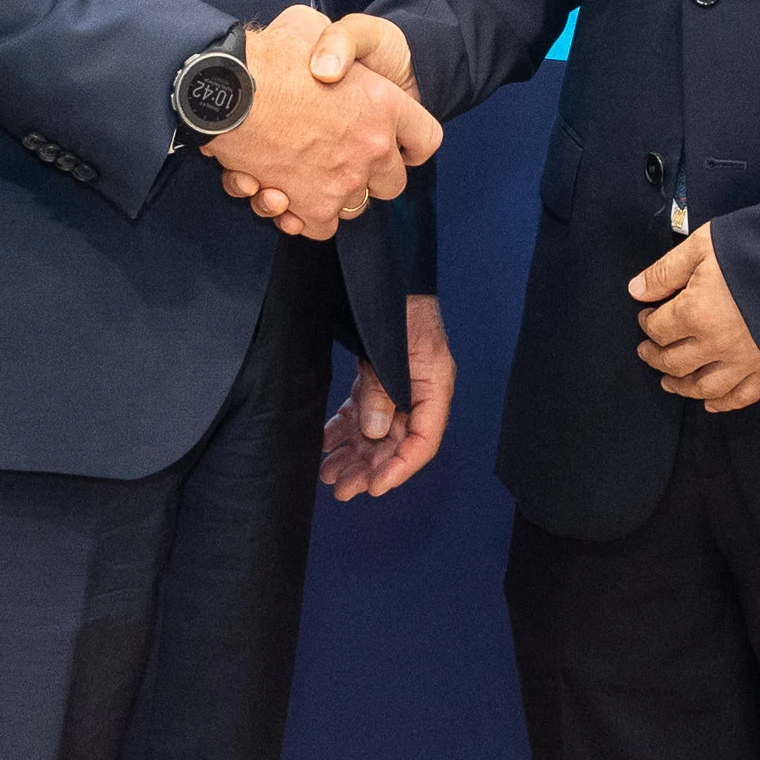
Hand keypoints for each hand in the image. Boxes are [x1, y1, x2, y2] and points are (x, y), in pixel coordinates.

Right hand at [205, 6, 437, 238]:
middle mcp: (372, 148)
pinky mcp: (312, 206)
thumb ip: (330, 45)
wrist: (228, 89)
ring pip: (355, 206)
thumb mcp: (309, 25)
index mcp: (384, 104)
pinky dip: (303, 217)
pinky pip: (321, 226)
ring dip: (333, 195)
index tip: (396, 144)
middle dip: (371, 175)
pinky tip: (281, 195)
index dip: (411, 142)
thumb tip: (329, 63)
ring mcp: (344, 182)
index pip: (426, 138)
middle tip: (341, 158)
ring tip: (302, 175)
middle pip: (392, 183)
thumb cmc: (270, 54)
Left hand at [322, 292, 453, 498]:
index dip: (400, 468)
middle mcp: (417, 392)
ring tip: (327, 473)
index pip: (423, 440)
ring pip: (375, 433)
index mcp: (434, 386)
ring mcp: (395, 386)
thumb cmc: (399, 302)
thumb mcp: (393, 346)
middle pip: (395, 443)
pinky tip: (325, 443)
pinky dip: (343, 429)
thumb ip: (384, 389)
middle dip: (368, 468)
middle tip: (340, 488)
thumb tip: (374, 432)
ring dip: (353, 454)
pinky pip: (360, 412)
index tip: (374, 487)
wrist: (387, 270)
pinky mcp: (376, 377)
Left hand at [631, 225, 759, 410]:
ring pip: (702, 386)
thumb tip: (636, 291)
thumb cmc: (756, 250)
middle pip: (675, 361)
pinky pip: (741, 397)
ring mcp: (742, 362)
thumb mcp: (704, 246)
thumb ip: (666, 271)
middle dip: (656, 357)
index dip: (647, 323)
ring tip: (669, 382)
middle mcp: (714, 345)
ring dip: (681, 386)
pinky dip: (723, 403)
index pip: (658, 328)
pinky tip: (711, 403)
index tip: (646, 316)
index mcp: (694, 313)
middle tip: (647, 352)